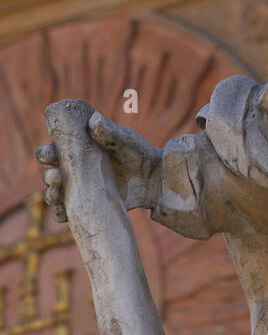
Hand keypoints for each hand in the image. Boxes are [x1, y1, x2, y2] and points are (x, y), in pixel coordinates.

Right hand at [36, 111, 161, 223]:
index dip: (46, 152)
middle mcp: (75, 170)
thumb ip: (109, 131)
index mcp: (78, 150)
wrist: (154, 178)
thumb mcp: (124, 139)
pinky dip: (60, 214)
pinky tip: (61, 213)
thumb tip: (93, 120)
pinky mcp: (88, 205)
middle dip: (47, 174)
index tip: (49, 152)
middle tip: (55, 175)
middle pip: (50, 173)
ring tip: (57, 192)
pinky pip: (67, 212)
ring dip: (50, 194)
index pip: (54, 151)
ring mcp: (80, 189)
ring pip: (55, 193)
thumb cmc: (138, 152)